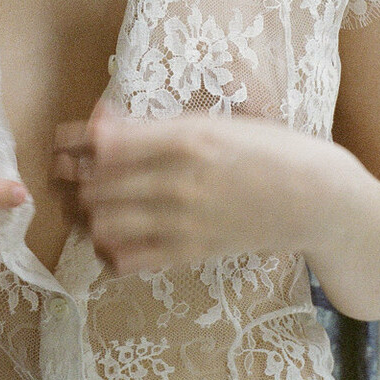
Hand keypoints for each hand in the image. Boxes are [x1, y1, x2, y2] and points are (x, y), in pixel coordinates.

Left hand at [51, 102, 333, 277]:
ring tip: (92, 203)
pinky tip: (116, 236)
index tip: (63, 141)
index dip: (74, 143)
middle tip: (69, 172)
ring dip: (89, 213)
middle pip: (96, 185)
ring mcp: (183, 221)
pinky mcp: (190, 253)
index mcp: (186, 139)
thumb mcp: (215, 122)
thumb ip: (155, 125)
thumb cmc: (268, 150)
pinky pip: (128, 259)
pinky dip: (110, 249)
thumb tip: (101, 120)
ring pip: (104, 223)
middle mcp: (179, 181)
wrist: (316, 199)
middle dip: (74, 177)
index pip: (105, 145)